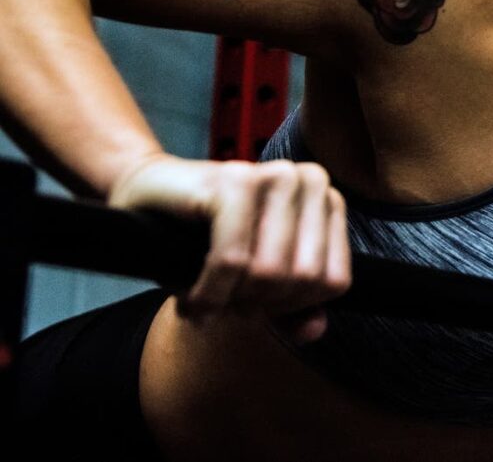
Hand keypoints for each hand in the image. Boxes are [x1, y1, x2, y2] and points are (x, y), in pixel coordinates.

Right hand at [107, 153, 351, 343]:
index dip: (291, 307)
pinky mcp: (235, 181)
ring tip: (209, 294)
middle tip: (227, 299)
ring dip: (231, 300)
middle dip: (259, 304)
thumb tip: (314, 330)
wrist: (145, 201)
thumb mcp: (257, 283)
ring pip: (271, 272)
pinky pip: (231, 261)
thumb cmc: (204, 242)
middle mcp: (310, 181)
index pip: (334, 282)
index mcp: (328, 200)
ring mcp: (275, 175)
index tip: (255, 301)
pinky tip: (193, 297)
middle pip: (303, 279)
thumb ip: (293, 309)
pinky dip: (208, 292)